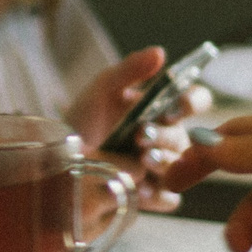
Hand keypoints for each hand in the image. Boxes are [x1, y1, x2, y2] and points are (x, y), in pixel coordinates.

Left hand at [68, 47, 209, 212]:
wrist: (57, 164)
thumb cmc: (82, 122)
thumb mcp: (100, 90)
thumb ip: (129, 69)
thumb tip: (160, 52)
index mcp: (161, 109)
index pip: (195, 101)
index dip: (194, 102)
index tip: (177, 106)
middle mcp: (167, 139)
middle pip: (188, 138)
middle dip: (166, 136)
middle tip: (141, 136)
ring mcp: (162, 169)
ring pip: (183, 168)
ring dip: (164, 163)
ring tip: (141, 161)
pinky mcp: (152, 196)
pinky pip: (170, 198)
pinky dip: (158, 194)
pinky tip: (140, 189)